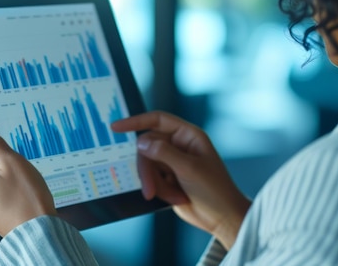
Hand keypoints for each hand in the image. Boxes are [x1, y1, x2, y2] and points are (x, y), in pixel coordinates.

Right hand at [112, 111, 250, 249]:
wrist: (221, 217)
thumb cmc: (215, 190)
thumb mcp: (189, 169)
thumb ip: (164, 153)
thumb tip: (141, 142)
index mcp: (188, 135)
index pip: (158, 120)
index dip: (136, 121)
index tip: (116, 127)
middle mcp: (179, 145)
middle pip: (147, 147)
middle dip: (147, 170)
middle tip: (150, 189)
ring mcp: (172, 162)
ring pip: (147, 165)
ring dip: (155, 183)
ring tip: (171, 196)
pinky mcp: (167, 178)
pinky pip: (151, 179)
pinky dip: (159, 190)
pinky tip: (175, 197)